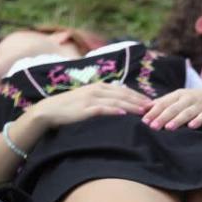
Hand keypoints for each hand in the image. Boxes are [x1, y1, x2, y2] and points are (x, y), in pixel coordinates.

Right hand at [32, 82, 150, 127]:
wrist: (49, 110)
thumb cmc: (70, 106)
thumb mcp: (88, 97)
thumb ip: (103, 97)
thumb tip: (120, 100)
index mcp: (99, 86)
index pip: (123, 90)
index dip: (138, 95)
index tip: (150, 101)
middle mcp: (97, 90)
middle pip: (123, 95)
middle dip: (139, 100)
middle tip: (152, 107)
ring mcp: (91, 99)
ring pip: (116, 102)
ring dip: (131, 106)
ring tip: (143, 111)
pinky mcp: (85, 109)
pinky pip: (102, 109)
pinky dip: (114, 111)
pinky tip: (124, 114)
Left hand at [141, 88, 201, 129]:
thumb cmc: (191, 100)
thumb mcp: (177, 98)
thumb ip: (162, 103)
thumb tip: (143, 108)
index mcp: (179, 94)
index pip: (164, 103)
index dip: (154, 111)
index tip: (144, 120)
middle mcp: (189, 98)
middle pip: (174, 108)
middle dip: (163, 117)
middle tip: (153, 126)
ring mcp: (200, 105)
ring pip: (187, 112)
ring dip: (178, 120)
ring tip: (169, 128)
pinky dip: (198, 120)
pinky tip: (192, 126)